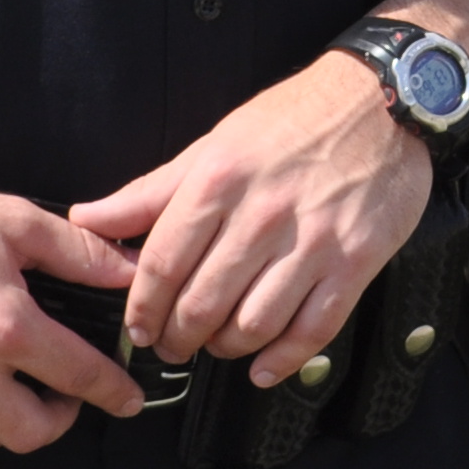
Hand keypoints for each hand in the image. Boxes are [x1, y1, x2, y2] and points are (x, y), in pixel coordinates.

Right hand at [0, 169, 146, 463]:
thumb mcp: (13, 220)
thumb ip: (80, 253)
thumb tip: (130, 272)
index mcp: (4, 325)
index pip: (79, 376)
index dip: (113, 391)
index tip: (127, 399)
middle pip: (31, 433)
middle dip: (59, 420)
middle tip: (61, 396)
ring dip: (3, 429)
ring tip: (9, 397)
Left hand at [67, 53, 431, 388]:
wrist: (381, 100)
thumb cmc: (293, 119)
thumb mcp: (215, 144)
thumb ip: (150, 191)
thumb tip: (87, 218)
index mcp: (220, 180)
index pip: (162, 264)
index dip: (143, 308)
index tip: (139, 327)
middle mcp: (263, 213)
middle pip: (202, 304)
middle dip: (178, 339)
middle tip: (174, 346)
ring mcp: (313, 240)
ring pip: (252, 325)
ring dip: (225, 349)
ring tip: (218, 345)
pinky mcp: (355, 261)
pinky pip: (312, 330)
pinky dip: (281, 361)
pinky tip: (263, 367)